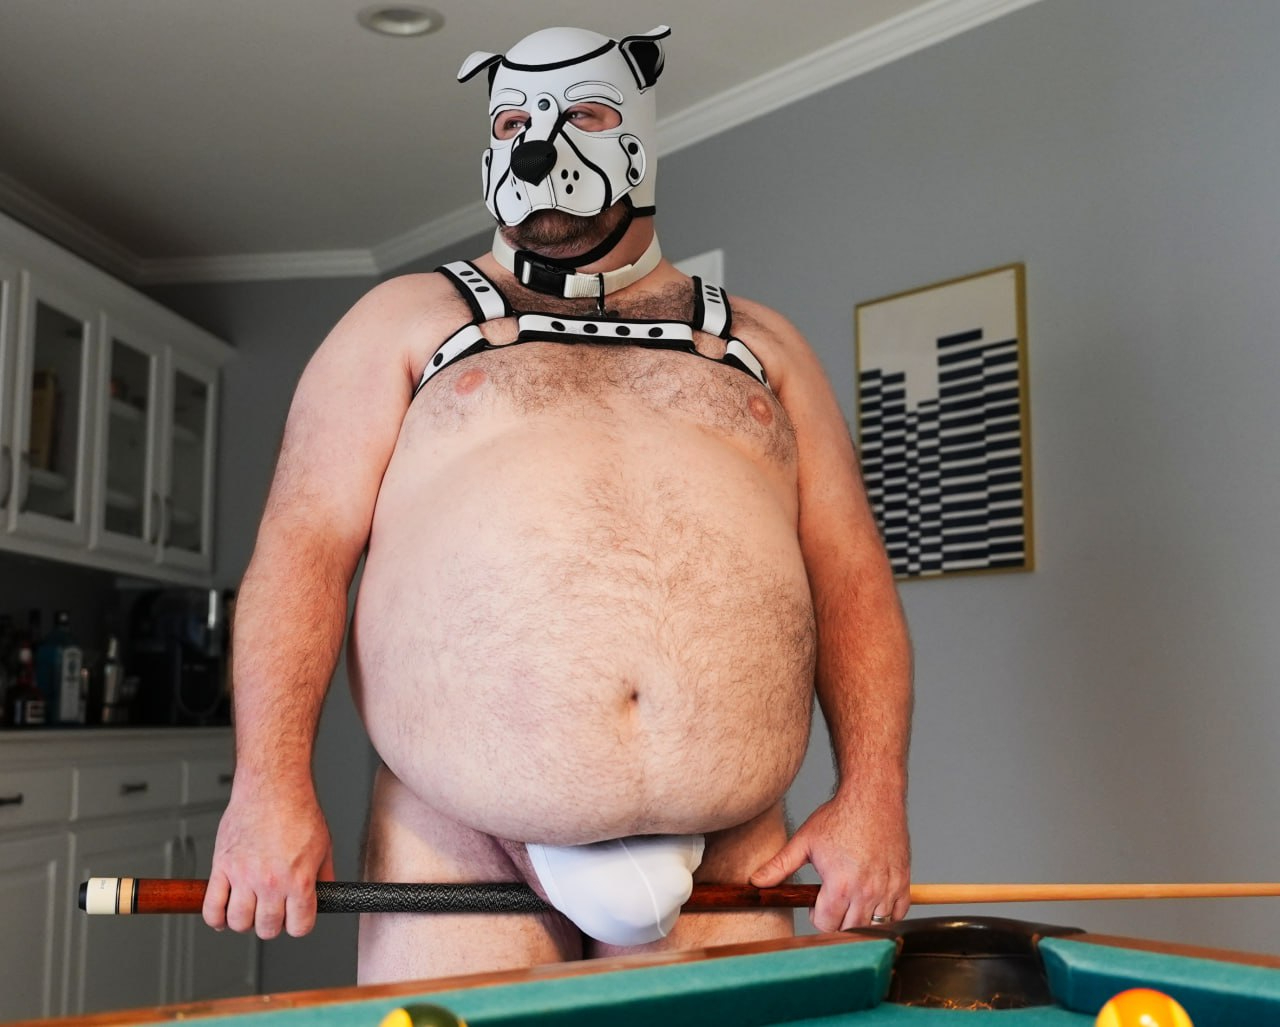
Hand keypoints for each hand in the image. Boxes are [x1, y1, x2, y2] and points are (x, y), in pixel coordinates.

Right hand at [203, 777, 333, 939]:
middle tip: (273, 910)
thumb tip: (326, 897)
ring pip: (239, 923)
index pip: (298, 926)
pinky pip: (211, 908)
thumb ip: (324, 877)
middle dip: (272, 923)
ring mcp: (243, 876)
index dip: (299, 924)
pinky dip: (216, 918)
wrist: (272, 787)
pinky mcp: (221, 867)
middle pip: (267, 929)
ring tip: (251, 908)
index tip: (296, 917)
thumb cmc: (298, 811)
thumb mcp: (324, 846)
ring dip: (245, 921)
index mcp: (298, 879)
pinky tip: (225, 913)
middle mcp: (270, 882)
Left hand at [749, 791, 909, 931]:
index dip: (817, 917)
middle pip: (851, 930)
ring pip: (876, 925)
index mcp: (840, 885)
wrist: (873, 796)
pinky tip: (873, 898)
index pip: (827, 925)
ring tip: (851, 900)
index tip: (816, 905)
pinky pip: (898, 913)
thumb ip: (780, 866)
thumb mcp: (804, 841)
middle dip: (838, 922)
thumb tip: (756, 882)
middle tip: (832, 904)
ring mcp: (888, 888)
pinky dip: (887, 912)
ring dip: (862, 919)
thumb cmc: (839, 816)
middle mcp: (867, 891)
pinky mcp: (903, 881)